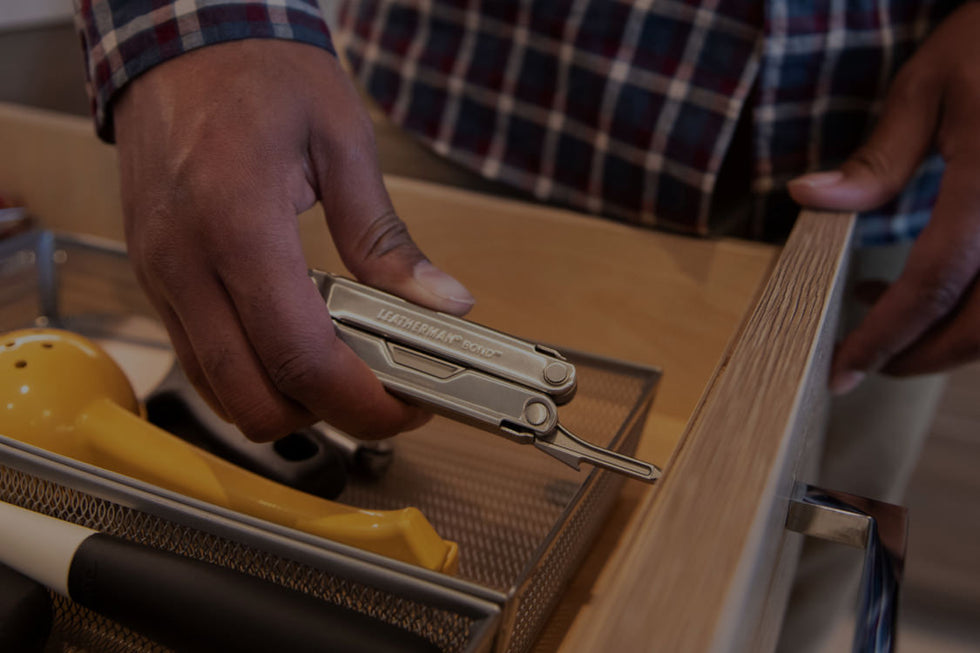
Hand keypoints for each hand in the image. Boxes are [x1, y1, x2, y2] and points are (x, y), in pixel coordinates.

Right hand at [114, 40, 473, 439]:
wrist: (179, 35)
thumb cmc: (256, 71)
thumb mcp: (342, 143)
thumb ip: (387, 238)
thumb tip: (440, 301)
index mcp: (238, 223)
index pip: (300, 356)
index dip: (359, 401)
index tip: (402, 407)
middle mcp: (186, 262)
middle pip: (253, 399)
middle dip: (325, 417)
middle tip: (378, 396)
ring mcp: (160, 276)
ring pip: (219, 392)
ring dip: (285, 402)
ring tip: (340, 372)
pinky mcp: (154, 277)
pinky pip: (198, 359)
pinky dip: (250, 374)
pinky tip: (292, 345)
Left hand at [787, 2, 979, 393]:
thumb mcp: (928, 89)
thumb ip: (877, 160)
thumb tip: (808, 198)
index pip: (932, 286)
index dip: (885, 337)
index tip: (844, 370)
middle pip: (979, 326)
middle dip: (918, 357)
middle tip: (862, 362)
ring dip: (948, 339)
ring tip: (885, 320)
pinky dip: (973, 309)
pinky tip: (933, 290)